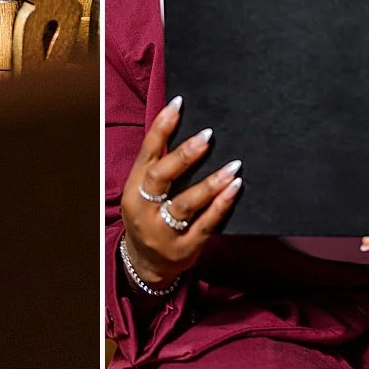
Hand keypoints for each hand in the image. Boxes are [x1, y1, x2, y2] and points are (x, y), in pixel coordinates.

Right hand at [119, 96, 243, 292]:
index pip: (146, 153)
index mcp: (133, 188)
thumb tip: (182, 127)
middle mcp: (144, 209)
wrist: (145, 264)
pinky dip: (221, 206)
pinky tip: (235, 189)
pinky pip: (205, 226)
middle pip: (161, 177)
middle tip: (207, 135)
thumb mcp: (143, 190)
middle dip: (184, 155)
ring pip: (186, 203)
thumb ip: (158, 164)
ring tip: (233, 165)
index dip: (160, 127)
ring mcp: (163, 231)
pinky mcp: (185, 249)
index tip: (178, 104)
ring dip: (210, 183)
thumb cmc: (148, 215)